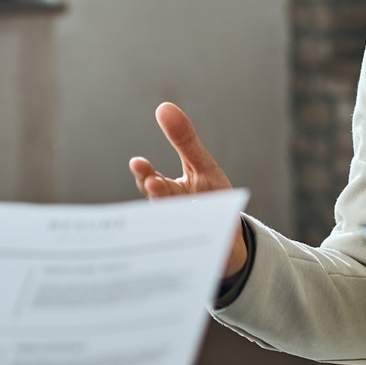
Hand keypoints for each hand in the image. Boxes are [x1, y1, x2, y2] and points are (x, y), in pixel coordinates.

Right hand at [129, 102, 246, 276]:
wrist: (227, 242)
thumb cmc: (210, 200)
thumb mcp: (203, 166)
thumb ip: (184, 140)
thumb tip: (163, 107)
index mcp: (169, 195)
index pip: (152, 183)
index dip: (145, 174)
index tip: (138, 162)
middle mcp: (173, 217)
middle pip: (162, 207)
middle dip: (158, 195)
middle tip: (152, 183)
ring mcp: (186, 238)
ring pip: (177, 230)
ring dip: (175, 220)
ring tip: (176, 211)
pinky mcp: (202, 257)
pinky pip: (196, 254)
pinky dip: (195, 249)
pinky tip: (198, 244)